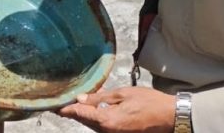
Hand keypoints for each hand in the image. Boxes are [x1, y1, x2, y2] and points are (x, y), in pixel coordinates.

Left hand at [58, 87, 175, 132]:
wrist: (170, 118)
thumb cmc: (149, 102)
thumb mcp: (123, 94)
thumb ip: (100, 97)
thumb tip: (80, 98)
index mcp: (107, 121)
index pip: (78, 113)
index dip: (64, 108)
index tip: (53, 103)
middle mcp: (107, 132)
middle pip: (83, 120)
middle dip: (73, 110)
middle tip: (62, 98)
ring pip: (91, 124)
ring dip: (84, 113)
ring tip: (75, 100)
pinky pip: (101, 126)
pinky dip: (95, 117)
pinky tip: (93, 107)